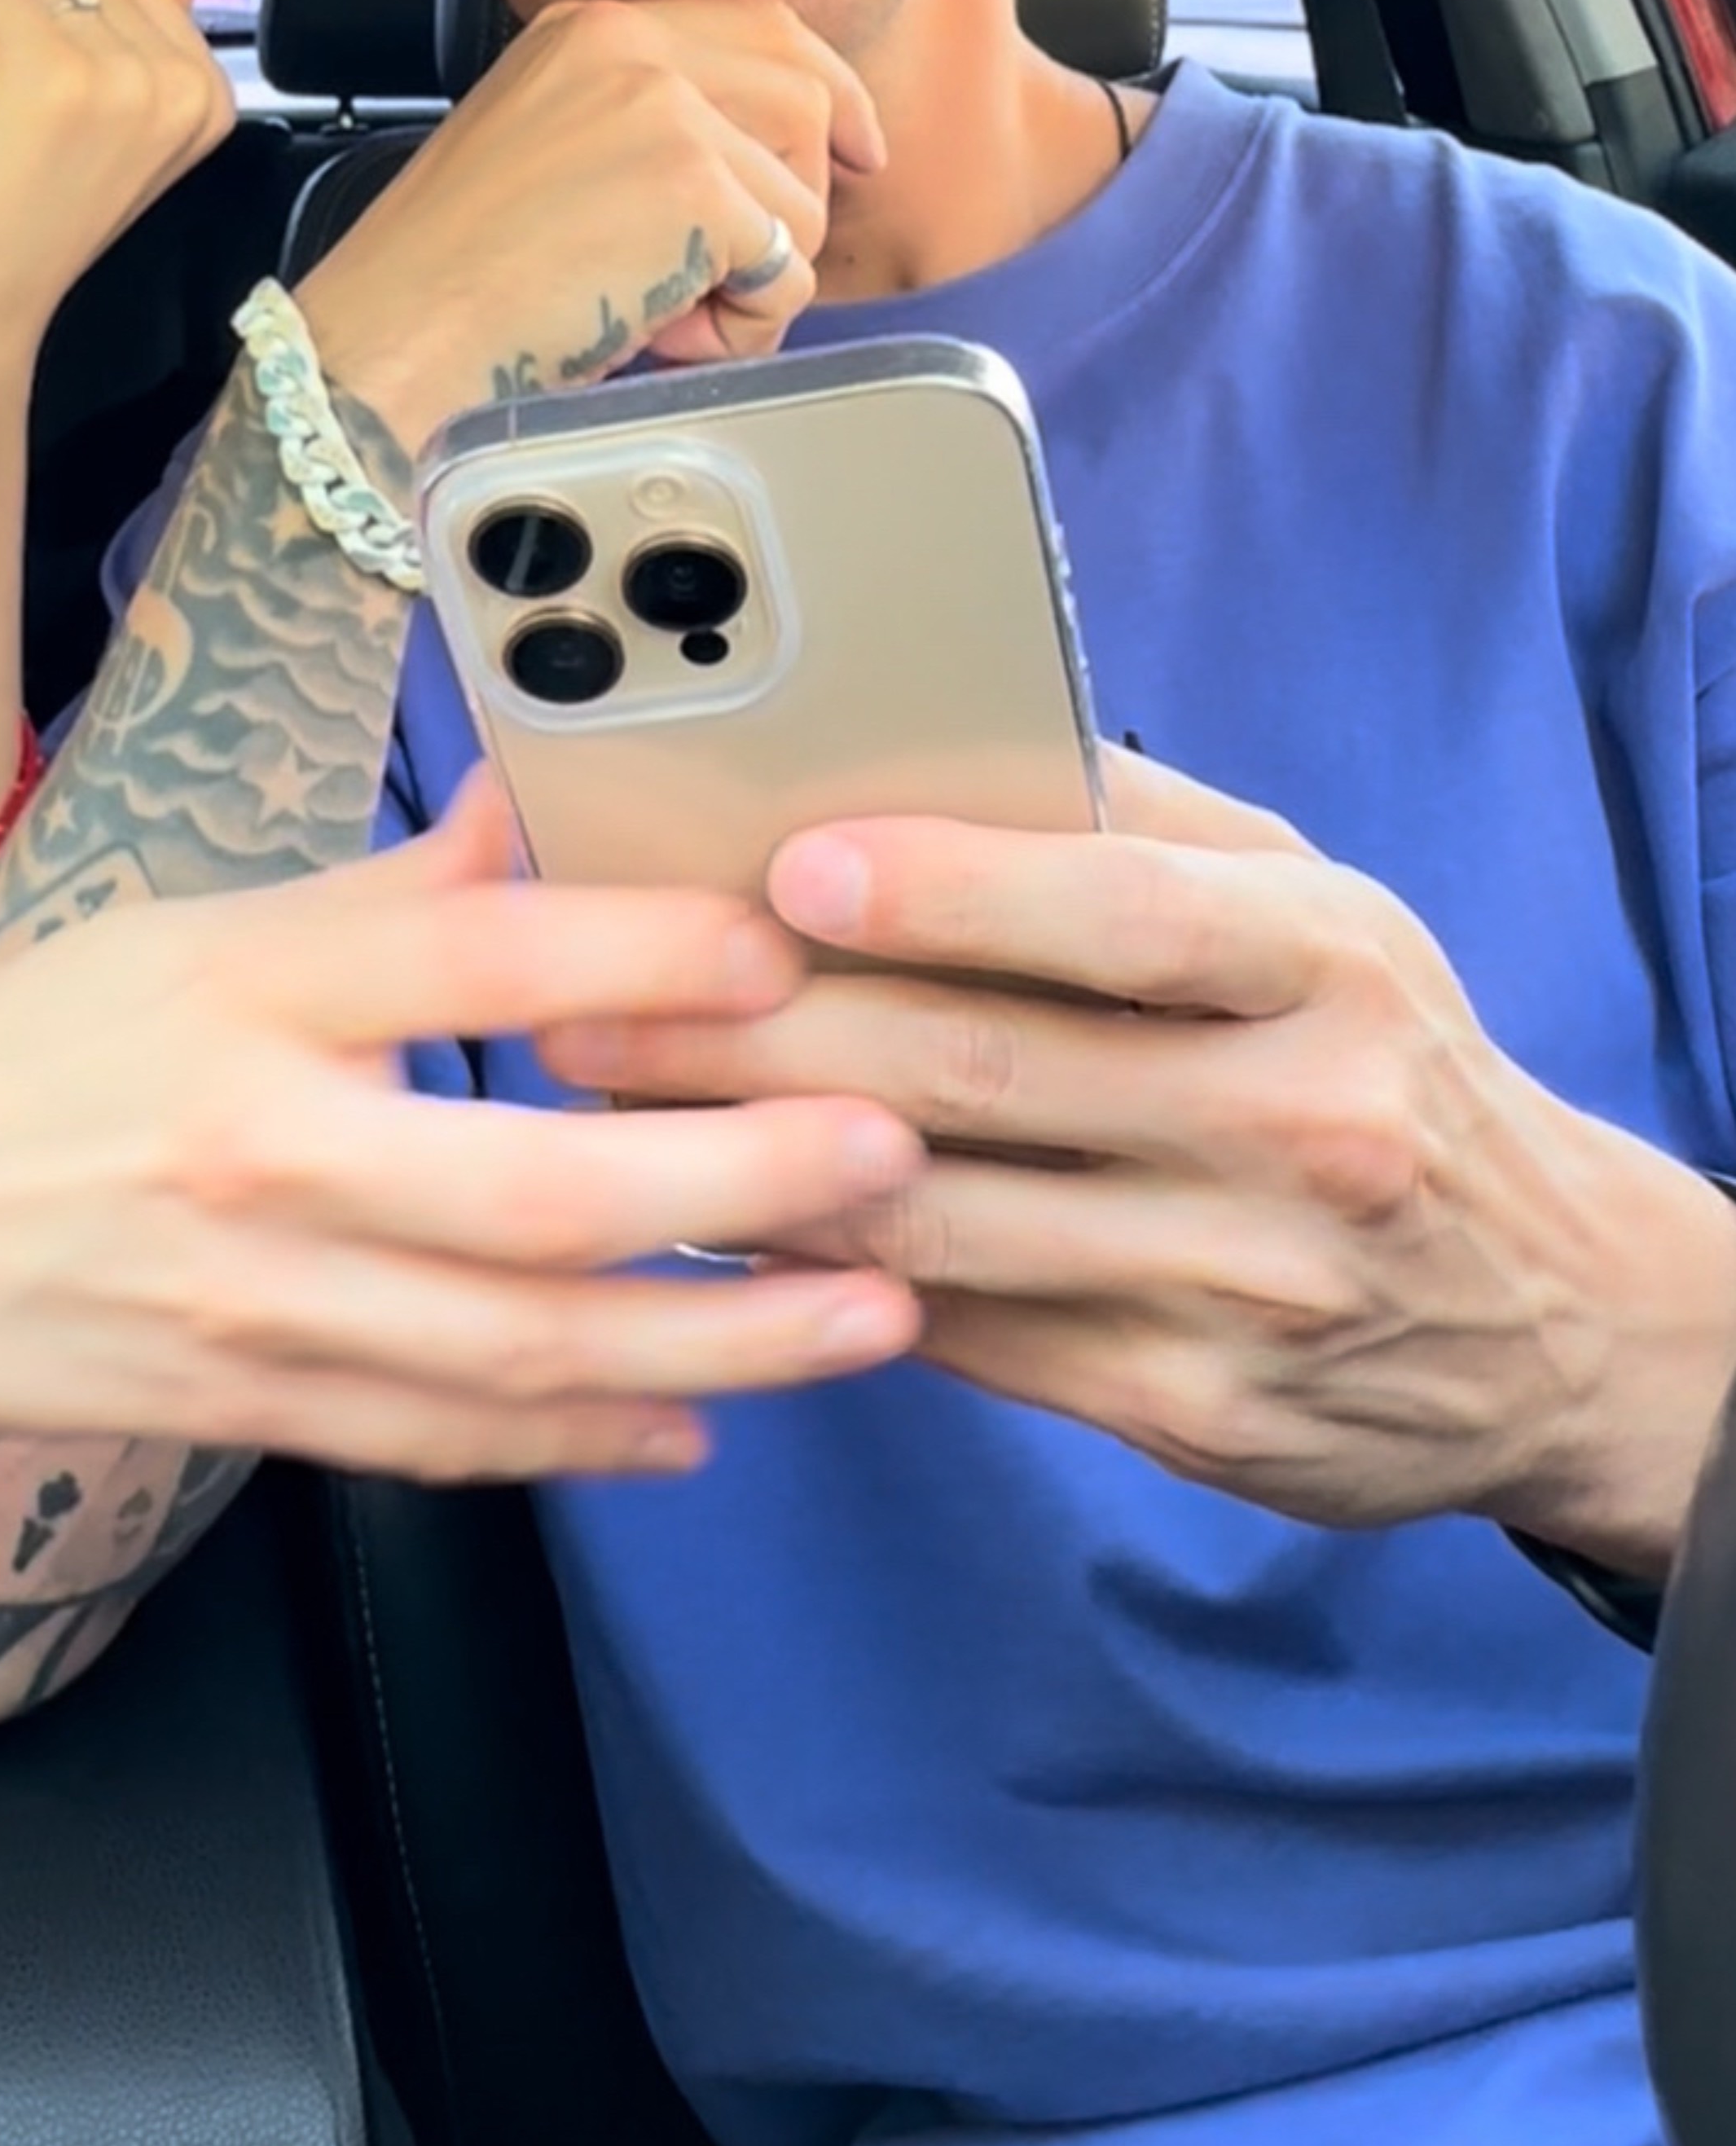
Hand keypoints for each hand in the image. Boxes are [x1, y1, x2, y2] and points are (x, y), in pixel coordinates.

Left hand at [0, 0, 235, 371]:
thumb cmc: (20, 228)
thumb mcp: (105, 122)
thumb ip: (148, 32)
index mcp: (209, 96)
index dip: (63, 24)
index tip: (42, 107)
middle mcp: (185, 81)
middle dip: (22, 23)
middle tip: (2, 113)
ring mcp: (125, 73)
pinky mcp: (53, 68)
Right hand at [0, 776, 924, 1481]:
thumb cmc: (24, 1057)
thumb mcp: (188, 928)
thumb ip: (388, 892)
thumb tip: (548, 798)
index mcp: (244, 989)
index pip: (472, 960)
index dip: (641, 956)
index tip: (783, 949)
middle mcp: (260, 1149)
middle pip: (538, 1187)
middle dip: (739, 1181)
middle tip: (892, 1149)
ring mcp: (258, 1302)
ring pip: (525, 1346)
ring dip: (720, 1336)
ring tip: (873, 1311)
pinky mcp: (250, 1410)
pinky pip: (450, 1440)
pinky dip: (588, 1441)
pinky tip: (700, 1420)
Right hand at [300, 0, 885, 455]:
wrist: (388, 335)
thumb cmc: (448, 278)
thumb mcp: (543, 146)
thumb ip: (639, 124)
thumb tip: (759, 165)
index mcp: (589, 30)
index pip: (762, 26)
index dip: (828, 89)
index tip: (857, 146)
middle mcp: (632, 47)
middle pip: (805, 101)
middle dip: (796, 201)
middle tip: (732, 277)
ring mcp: (668, 108)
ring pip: (805, 198)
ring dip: (755, 279)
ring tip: (658, 315)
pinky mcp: (696, 187)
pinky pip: (788, 271)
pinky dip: (741, 329)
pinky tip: (656, 336)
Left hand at [535, 748, 1735, 1559]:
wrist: (1550, 1319)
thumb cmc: (1382, 1061)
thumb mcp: (1321, 913)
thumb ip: (1143, 826)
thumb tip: (936, 731)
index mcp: (1329, 969)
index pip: (1121, 916)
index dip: (946, 890)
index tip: (789, 866)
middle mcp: (1300, 1127)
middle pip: (989, 1073)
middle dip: (763, 1028)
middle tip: (595, 990)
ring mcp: (1246, 1286)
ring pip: (946, 1221)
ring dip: (747, 1162)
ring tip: (606, 1101)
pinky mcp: (1192, 1415)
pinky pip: (967, 1337)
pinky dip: (824, 1279)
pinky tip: (716, 1222)